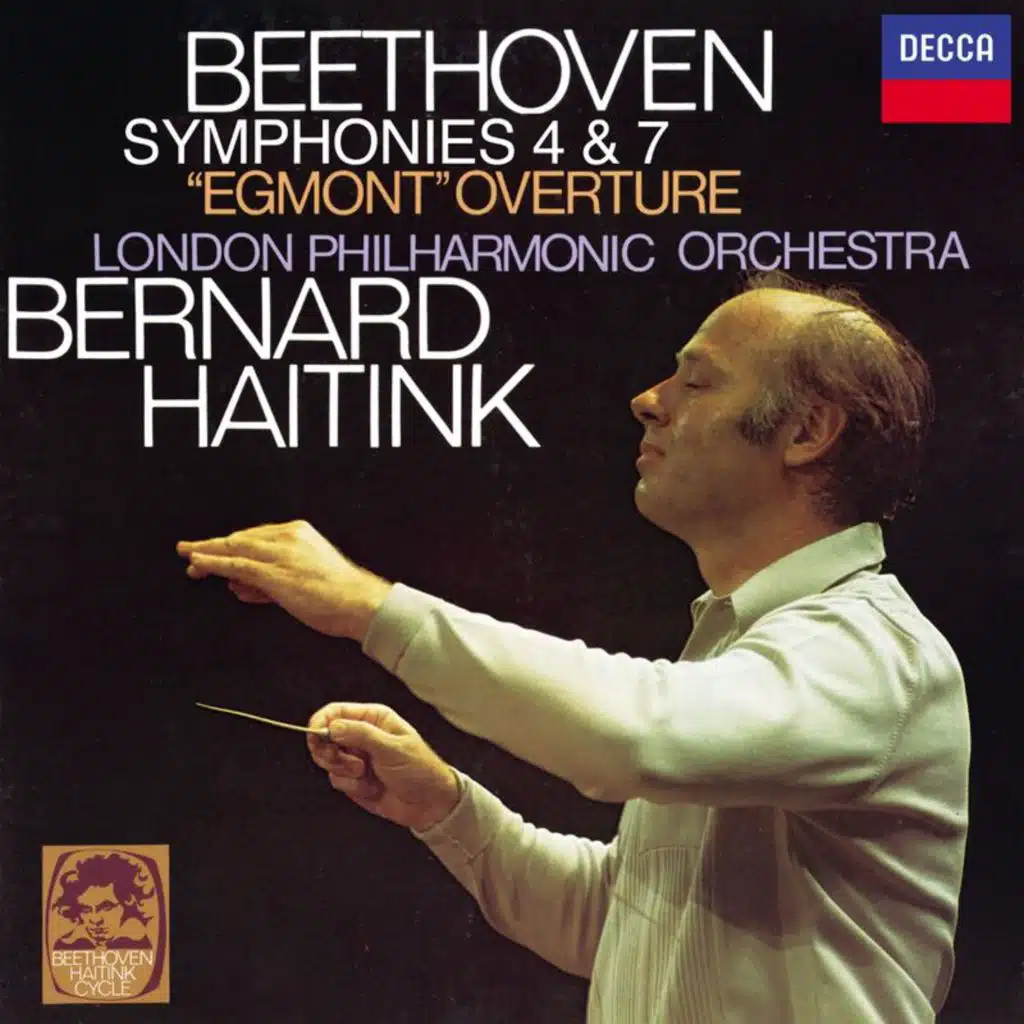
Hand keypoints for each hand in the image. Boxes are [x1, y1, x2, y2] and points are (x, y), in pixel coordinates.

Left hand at [176, 521, 391, 641]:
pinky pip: (236, 565)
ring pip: (234, 549)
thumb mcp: (305, 579)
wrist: (360, 603)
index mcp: (299, 532)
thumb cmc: (340, 595)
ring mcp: (280, 554)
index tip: (214, 551)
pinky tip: (198, 563)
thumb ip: (270, 580)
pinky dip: (213, 563)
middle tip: (190, 553)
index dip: (230, 545)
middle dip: (213, 547)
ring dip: (206, 553)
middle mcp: (288, 537)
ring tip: (188, 557)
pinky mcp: (274, 573)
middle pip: (240, 539)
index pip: (255, 537)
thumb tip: (240, 585)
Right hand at [307, 703, 461, 832]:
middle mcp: (361, 735)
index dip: (321, 722)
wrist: (429, 804)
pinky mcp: (353, 780)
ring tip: (368, 775)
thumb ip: (360, 735)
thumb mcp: (391, 748)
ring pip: (329, 761)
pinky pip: (337, 780)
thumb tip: (332, 726)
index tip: (317, 735)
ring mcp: (356, 758)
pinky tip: (373, 788)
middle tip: (348, 762)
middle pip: (325, 737)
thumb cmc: (419, 769)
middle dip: (331, 752)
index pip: (335, 712)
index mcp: (373, 718)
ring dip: (346, 772)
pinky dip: (353, 787)